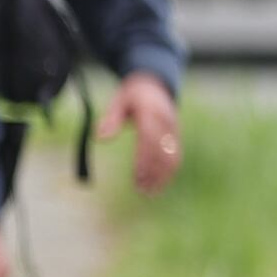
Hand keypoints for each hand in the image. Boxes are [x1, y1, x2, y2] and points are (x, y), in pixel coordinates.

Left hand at [102, 72, 181, 194]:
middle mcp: (166, 121)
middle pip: (162, 150)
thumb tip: (100, 139)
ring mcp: (174, 129)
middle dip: (153, 172)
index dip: (144, 159)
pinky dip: (169, 172)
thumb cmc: (131, 95)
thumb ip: (110, 119)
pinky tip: (158, 186)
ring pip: (172, 155)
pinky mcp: (177, 135)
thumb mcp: (118, 101)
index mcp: (151, 112)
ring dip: (162, 175)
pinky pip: (176, 155)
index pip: (149, 139)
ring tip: (148, 193)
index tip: (137, 176)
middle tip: (141, 190)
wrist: (154, 84)